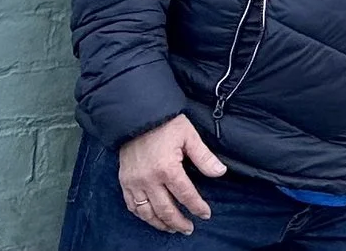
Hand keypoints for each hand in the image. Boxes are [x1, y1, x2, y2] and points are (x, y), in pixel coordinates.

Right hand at [117, 117, 224, 233]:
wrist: (137, 116)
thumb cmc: (166, 124)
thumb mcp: (189, 136)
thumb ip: (204, 157)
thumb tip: (220, 172)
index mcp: (167, 168)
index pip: (185, 195)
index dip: (197, 207)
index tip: (205, 214)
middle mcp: (149, 180)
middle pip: (165, 210)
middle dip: (179, 222)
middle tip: (188, 228)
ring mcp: (134, 183)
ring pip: (147, 213)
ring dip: (160, 224)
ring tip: (172, 229)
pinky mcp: (125, 182)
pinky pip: (132, 206)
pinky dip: (142, 216)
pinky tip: (151, 218)